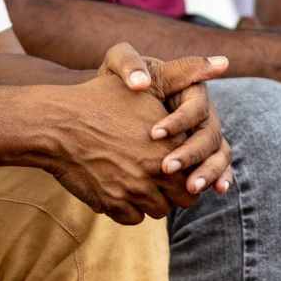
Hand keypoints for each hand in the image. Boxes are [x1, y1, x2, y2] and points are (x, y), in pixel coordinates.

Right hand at [43, 44, 207, 224]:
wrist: (56, 123)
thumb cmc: (101, 98)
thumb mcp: (145, 82)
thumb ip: (186, 74)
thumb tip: (224, 61)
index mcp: (170, 144)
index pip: (198, 169)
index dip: (190, 166)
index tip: (177, 159)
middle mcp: (155, 171)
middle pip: (184, 197)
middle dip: (176, 188)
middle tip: (163, 175)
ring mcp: (132, 191)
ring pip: (159, 210)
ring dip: (154, 199)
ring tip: (142, 182)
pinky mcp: (111, 205)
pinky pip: (133, 219)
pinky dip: (129, 208)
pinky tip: (121, 189)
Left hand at [98, 43, 233, 195]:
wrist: (110, 103)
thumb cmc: (117, 79)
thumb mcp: (118, 62)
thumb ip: (128, 64)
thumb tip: (140, 83)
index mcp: (189, 86)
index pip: (195, 104)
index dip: (179, 121)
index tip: (154, 134)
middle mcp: (203, 110)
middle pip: (210, 132)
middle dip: (191, 152)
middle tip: (166, 168)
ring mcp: (205, 132)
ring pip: (219, 151)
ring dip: (208, 170)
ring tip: (190, 188)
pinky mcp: (203, 153)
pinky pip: (220, 165)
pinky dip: (222, 176)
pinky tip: (218, 190)